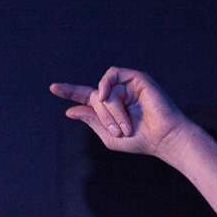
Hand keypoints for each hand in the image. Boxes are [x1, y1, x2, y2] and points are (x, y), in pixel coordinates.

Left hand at [49, 68, 193, 161]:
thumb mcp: (109, 137)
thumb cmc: (140, 140)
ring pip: (104, 91)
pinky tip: (106, 95)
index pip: (86, 97)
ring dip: (111, 110)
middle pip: (94, 98)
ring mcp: (126, 85)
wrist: (163, 138)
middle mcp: (117, 94)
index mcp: (110, 109)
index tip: (53, 88)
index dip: (70, 92)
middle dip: (103, 116)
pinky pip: (112, 75)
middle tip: (119, 131)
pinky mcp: (136, 78)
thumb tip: (70, 110)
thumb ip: (90, 121)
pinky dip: (107, 84)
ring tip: (126, 124)